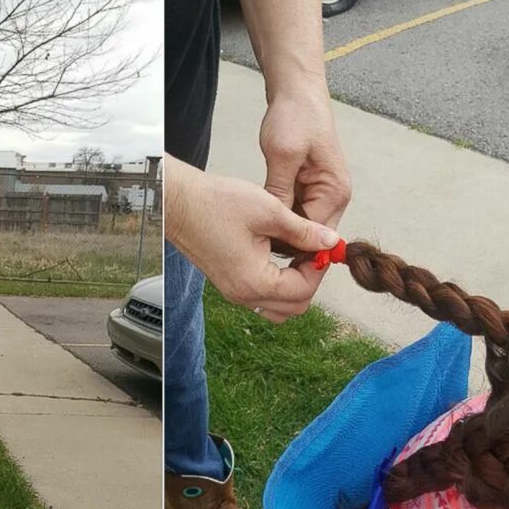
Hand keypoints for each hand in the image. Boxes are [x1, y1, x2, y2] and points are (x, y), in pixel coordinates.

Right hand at [166, 156, 341, 322]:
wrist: (178, 202)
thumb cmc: (215, 203)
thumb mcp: (269, 211)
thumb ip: (303, 231)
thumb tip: (330, 242)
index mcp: (254, 282)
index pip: (303, 291)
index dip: (320, 268)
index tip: (325, 245)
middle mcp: (243, 294)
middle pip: (294, 307)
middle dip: (310, 279)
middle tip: (313, 249)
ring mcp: (235, 292)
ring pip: (279, 306)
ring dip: (295, 286)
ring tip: (298, 253)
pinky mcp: (229, 283)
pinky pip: (263, 296)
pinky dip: (278, 283)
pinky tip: (279, 254)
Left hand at [259, 83, 350, 232]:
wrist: (299, 94)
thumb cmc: (295, 118)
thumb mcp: (282, 156)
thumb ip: (280, 193)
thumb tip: (275, 226)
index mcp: (334, 192)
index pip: (313, 236)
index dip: (287, 244)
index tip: (258, 250)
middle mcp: (335, 198)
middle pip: (310, 236)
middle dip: (285, 241)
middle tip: (252, 247)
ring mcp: (324, 195)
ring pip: (301, 227)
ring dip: (281, 230)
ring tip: (252, 236)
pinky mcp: (311, 190)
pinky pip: (296, 213)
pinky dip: (280, 217)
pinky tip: (259, 219)